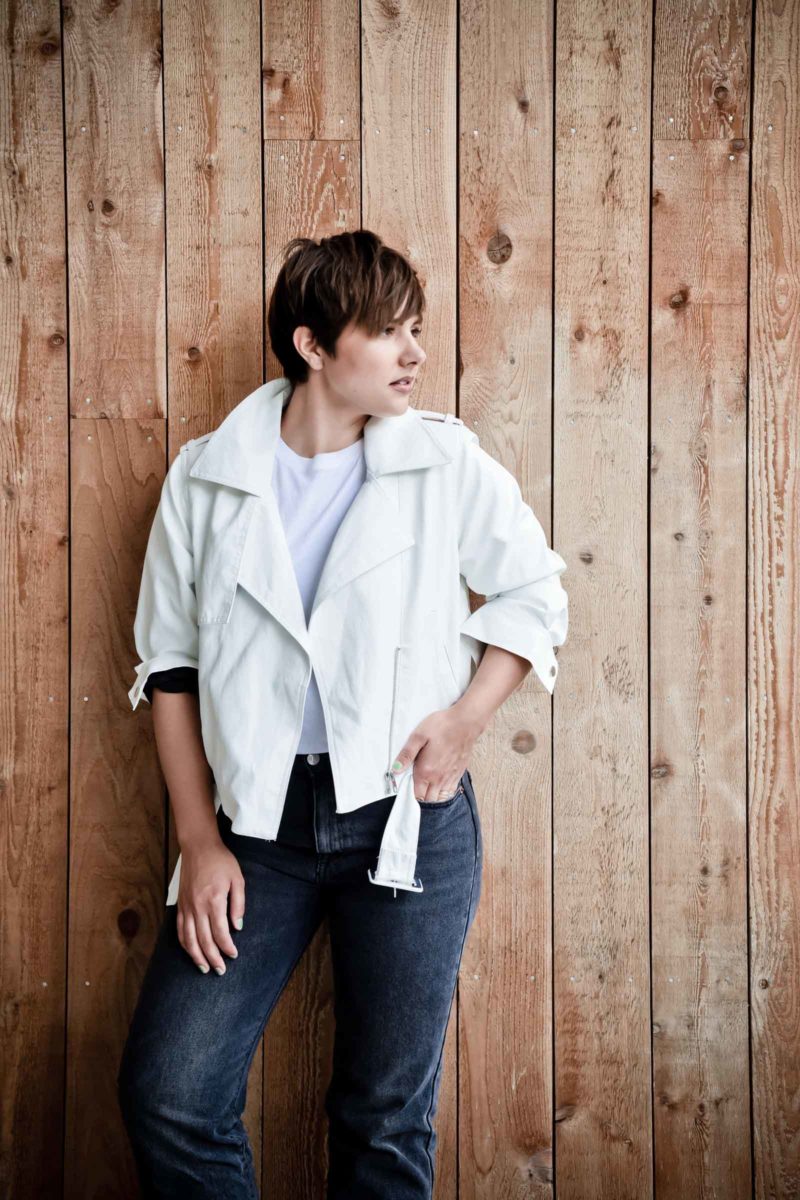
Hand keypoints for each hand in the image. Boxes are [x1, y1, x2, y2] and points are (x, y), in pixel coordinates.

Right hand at [176, 837, 244, 974]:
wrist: (198, 847)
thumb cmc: (220, 861)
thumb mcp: (237, 879)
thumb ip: (238, 904)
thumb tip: (237, 927)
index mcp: (214, 900)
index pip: (220, 932)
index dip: (227, 947)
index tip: (233, 955)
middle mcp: (198, 906)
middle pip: (204, 940)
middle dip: (213, 958)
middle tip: (220, 970)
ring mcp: (186, 907)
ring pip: (189, 939)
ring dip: (196, 956)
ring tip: (204, 968)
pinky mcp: (180, 905)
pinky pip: (180, 929)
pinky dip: (185, 943)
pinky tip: (191, 951)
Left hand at [391, 706, 480, 802]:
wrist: (465, 723)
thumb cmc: (442, 727)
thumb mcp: (418, 736)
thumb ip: (406, 755)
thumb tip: (395, 769)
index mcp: (426, 771)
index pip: (416, 795)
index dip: (409, 794)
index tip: (406, 786)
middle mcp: (439, 778)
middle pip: (428, 800)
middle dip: (420, 797)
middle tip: (415, 786)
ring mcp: (450, 777)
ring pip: (440, 798)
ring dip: (432, 797)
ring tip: (426, 787)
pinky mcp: (458, 773)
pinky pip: (450, 792)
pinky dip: (443, 793)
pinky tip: (438, 784)